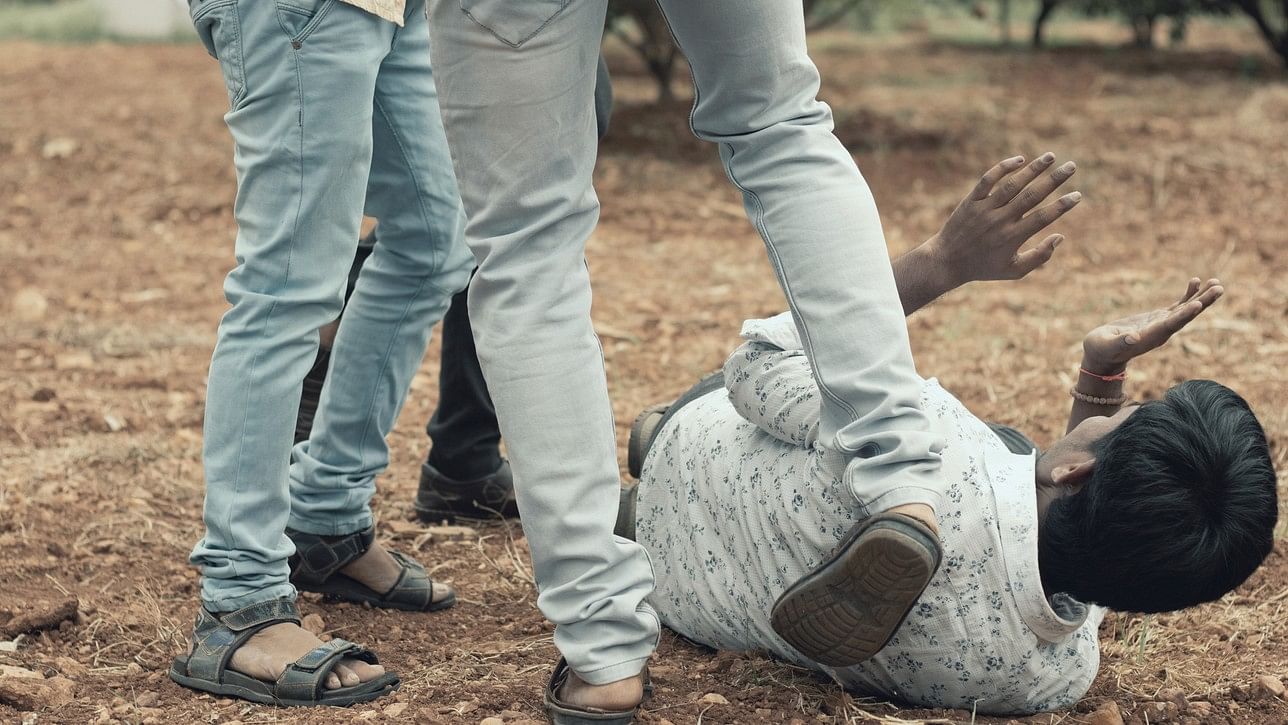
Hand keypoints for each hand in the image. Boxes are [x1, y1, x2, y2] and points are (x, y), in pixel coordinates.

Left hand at [924, 152, 1081, 284]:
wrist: (946, 261)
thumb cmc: (983, 268)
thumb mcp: (1013, 271)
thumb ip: (1039, 257)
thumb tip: (1060, 237)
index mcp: (1012, 237)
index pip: (1043, 217)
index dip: (1062, 206)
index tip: (1078, 195)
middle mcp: (1000, 220)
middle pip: (1032, 195)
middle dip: (1054, 180)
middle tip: (1072, 166)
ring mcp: (984, 209)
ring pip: (1012, 184)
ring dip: (1033, 169)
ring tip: (1051, 157)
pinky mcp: (971, 201)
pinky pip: (988, 180)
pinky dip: (1003, 167)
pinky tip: (1020, 160)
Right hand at [1082, 278, 1223, 372]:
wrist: (1103, 355)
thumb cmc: (1102, 350)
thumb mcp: (1107, 346)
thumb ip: (1121, 342)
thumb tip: (1133, 337)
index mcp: (1150, 338)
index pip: (1171, 325)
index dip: (1185, 315)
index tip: (1199, 304)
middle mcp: (1161, 332)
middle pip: (1186, 316)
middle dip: (1203, 302)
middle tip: (1219, 288)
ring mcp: (1162, 325)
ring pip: (1186, 309)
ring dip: (1202, 296)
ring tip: (1216, 282)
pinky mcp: (1158, 319)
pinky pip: (1178, 306)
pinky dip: (1188, 294)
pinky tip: (1196, 281)